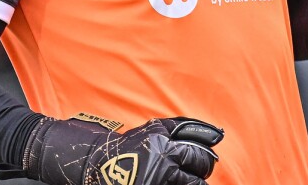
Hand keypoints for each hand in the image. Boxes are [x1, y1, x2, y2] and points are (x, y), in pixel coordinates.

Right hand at [3, 115, 223, 184]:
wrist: (89, 160)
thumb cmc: (124, 142)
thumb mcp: (154, 129)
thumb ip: (184, 129)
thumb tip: (217, 134)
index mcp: (163, 146)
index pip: (199, 157)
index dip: (204, 161)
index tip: (202, 163)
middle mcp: (160, 167)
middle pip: (198, 177)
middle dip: (199, 176)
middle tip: (193, 175)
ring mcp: (153, 182)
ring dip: (188, 184)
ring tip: (179, 180)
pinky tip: (168, 183)